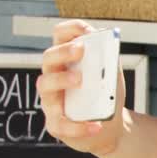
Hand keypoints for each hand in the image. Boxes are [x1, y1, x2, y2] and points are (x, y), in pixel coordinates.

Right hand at [38, 20, 125, 156]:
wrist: (110, 128)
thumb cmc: (106, 97)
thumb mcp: (111, 76)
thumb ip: (109, 61)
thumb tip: (109, 45)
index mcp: (67, 62)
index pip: (60, 37)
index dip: (71, 30)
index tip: (87, 31)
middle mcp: (53, 77)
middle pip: (49, 58)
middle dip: (63, 52)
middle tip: (80, 51)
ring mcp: (51, 100)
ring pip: (45, 85)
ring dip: (62, 79)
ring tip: (80, 80)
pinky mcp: (55, 124)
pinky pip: (61, 124)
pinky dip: (80, 126)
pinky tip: (96, 125)